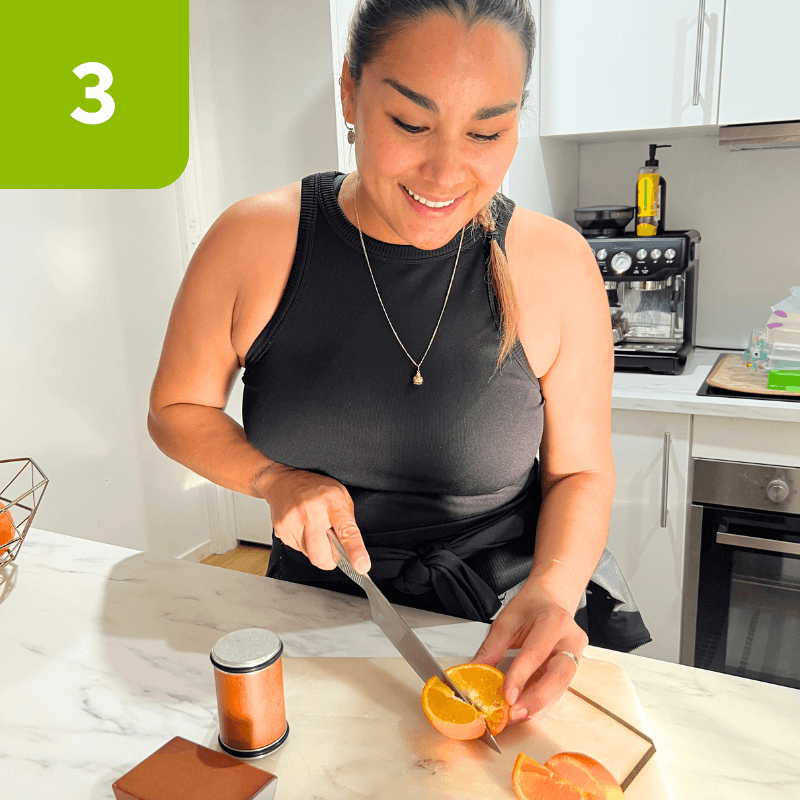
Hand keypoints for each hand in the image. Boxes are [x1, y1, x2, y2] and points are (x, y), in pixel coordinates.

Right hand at [254, 462, 370, 573]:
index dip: (355, 550)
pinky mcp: (281, 530)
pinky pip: (297, 549)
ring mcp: (293, 521)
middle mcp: (311, 511)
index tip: (361, 565)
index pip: (346, 531)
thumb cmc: (316, 489)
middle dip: (329, 559)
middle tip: (331, 547)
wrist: (284, 480)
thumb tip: (352, 553)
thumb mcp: (341, 498)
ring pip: (309, 555)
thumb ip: (347, 525)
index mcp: (332, 502)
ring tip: (314, 529)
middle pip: (321, 555)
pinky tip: (302, 527)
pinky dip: (303, 544)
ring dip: (315, 549)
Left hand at [472, 577, 586, 723]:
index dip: (521, 676)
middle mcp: (570, 639)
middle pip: (558, 676)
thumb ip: (492, 647)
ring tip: (517, 715)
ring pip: (562, 687)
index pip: (536, 653)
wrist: (552, 598)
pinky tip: (527, 709)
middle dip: (537, 699)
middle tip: (515, 713)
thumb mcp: (506, 620)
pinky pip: (559, 689)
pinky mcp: (574, 667)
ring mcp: (576, 655)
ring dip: (540, 706)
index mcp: (553, 621)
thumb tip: (475, 673)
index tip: (507, 696)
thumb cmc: (530, 606)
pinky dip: (543, 702)